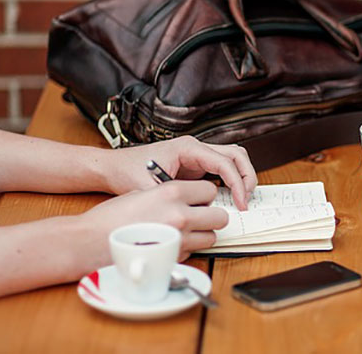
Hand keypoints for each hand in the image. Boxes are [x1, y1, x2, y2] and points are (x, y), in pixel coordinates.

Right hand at [80, 180, 227, 261]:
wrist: (90, 242)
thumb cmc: (111, 217)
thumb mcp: (141, 192)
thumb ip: (168, 195)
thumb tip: (186, 199)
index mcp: (172, 192)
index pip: (210, 190)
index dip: (205, 196)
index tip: (199, 199)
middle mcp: (180, 215)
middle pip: (220, 217)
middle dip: (211, 216)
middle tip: (200, 216)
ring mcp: (179, 239)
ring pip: (211, 238)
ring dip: (202, 235)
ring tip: (185, 232)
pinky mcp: (174, 258)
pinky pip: (194, 252)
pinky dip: (188, 249)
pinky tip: (171, 244)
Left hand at [101, 136, 256, 209]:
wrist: (113, 167)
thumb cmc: (128, 171)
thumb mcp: (149, 188)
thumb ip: (173, 199)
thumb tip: (194, 213)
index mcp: (187, 148)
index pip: (224, 162)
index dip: (237, 183)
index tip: (240, 202)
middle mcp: (195, 148)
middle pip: (236, 154)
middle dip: (247, 176)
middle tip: (247, 199)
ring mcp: (197, 155)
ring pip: (232, 158)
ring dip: (242, 177)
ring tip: (242, 198)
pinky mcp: (195, 165)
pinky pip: (222, 169)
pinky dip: (231, 181)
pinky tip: (229, 198)